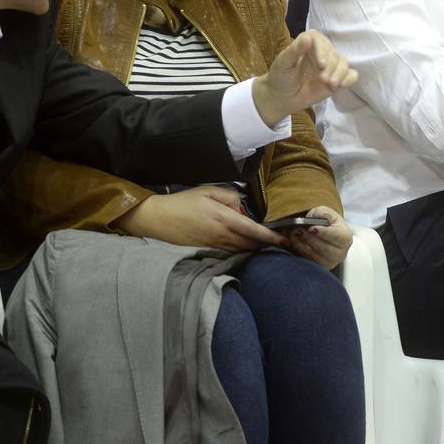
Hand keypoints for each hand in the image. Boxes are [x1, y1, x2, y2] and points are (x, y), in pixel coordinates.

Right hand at [115, 185, 290, 251]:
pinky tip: (244, 244)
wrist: (158, 219)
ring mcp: (215, 246)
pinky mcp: (208, 251)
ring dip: (254, 247)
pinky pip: (231, 253)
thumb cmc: (183, 202)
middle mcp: (222, 236)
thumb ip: (230, 196)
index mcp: (223, 219)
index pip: (254, 231)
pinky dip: (241, 250)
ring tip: (264, 242)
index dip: (271, 237)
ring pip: (242, 250)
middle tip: (278, 239)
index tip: (285, 240)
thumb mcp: (207, 190)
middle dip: (266, 244)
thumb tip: (241, 208)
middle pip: (251, 245)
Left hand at [252, 30, 357, 126]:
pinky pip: (351, 75)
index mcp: (309, 44)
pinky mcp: (337, 78)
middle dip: (331, 67)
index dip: (323, 51)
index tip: (320, 65)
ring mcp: (331, 66)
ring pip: (344, 63)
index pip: (320, 41)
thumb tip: (308, 38)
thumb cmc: (280, 77)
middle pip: (334, 54)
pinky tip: (341, 86)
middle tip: (323, 79)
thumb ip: (295, 50)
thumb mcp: (283, 63)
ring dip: (340, 74)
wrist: (282, 97)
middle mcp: (322, 52)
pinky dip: (349, 79)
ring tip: (331, 84)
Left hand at [286, 206, 353, 268]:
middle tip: (297, 230)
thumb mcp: (325, 212)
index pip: (336, 236)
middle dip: (309, 238)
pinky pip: (309, 261)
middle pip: (324, 247)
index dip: (323, 232)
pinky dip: (299, 251)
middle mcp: (341, 252)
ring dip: (302, 245)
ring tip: (292, 234)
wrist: (323, 232)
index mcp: (346, 237)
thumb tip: (314, 218)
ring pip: (315, 255)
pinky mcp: (321, 267)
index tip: (311, 228)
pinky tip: (293, 241)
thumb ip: (322, 213)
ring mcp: (332, 262)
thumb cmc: (325, 221)